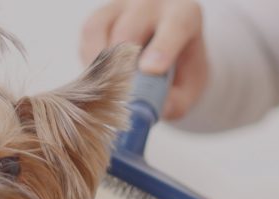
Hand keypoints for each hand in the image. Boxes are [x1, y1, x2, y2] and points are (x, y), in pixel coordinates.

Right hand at [80, 0, 208, 119]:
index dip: (163, 47)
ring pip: (103, 30)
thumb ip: (179, 100)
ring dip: (103, 67)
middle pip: (131, 31)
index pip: (175, 25)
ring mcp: (123, 6)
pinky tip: (101, 79)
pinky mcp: (100, 15)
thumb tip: (158, 109)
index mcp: (183, 14)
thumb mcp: (190, 86)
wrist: (167, 51)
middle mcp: (152, 4)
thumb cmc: (180, 67)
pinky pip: (89, 36)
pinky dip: (90, 62)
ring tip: (110, 93)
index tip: (151, 70)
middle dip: (123, 67)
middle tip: (123, 98)